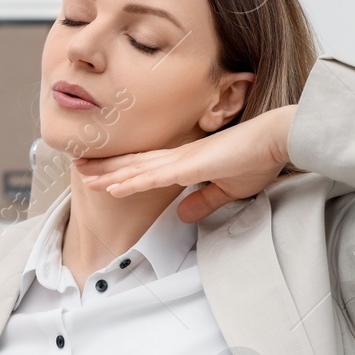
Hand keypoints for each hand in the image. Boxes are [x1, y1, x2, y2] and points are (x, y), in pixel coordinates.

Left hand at [73, 105, 297, 221]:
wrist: (277, 140)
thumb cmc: (258, 159)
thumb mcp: (227, 190)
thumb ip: (204, 201)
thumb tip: (183, 215)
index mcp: (187, 161)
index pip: (147, 167)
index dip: (122, 169)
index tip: (100, 173)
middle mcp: (178, 157)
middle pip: (133, 163)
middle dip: (104, 167)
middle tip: (78, 168)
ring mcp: (182, 159)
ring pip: (136, 168)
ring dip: (108, 173)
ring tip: (83, 176)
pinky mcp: (190, 165)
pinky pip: (153, 176)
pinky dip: (131, 182)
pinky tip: (112, 186)